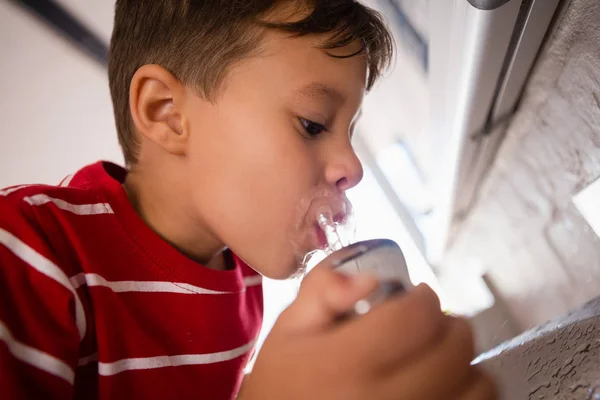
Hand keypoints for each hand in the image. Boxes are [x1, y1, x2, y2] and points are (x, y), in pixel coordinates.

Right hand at [239, 241, 496, 399]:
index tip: (417, 296)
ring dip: (464, 363)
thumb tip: (370, 277)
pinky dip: (467, 392)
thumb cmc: (284, 386)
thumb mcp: (288, 331)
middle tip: (429, 324)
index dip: (424, 297)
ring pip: (478, 385)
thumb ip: (323, 290)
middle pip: (455, 348)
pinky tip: (442, 387)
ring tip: (437, 358)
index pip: (415, 317)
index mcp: (345, 364)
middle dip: (448, 324)